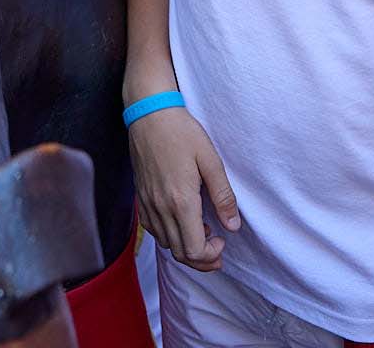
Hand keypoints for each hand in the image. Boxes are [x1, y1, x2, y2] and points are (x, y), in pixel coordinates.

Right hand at [129, 106, 239, 270]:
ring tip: (202, 231)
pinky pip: (153, 230)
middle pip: (179, 253)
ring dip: (185, 247)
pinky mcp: (140, 197)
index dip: (210, 255)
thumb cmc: (181, 132)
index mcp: (180, 200)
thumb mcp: (210, 160)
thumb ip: (223, 196)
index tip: (223, 239)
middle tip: (218, 246)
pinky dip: (169, 235)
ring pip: (166, 244)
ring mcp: (147, 203)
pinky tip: (181, 221)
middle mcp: (161, 207)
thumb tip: (233, 225)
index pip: (193, 250)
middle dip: (201, 259)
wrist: (149, 114)